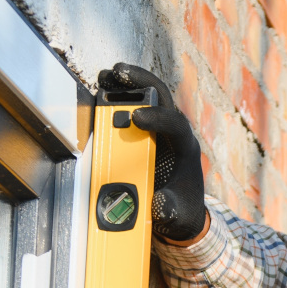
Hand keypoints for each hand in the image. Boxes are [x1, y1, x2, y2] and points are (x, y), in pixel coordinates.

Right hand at [103, 63, 206, 242]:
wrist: (180, 209)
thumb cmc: (181, 208)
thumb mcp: (179, 214)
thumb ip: (170, 210)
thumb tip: (160, 204)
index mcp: (185, 147)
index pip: (176, 123)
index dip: (158, 117)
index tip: (137, 117)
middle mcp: (174, 130)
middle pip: (162, 95)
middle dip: (140, 81)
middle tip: (118, 73)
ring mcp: (159, 127)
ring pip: (146, 95)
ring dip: (126, 83)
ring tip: (104, 76)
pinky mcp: (144, 130)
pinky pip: (132, 105)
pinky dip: (117, 95)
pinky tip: (101, 87)